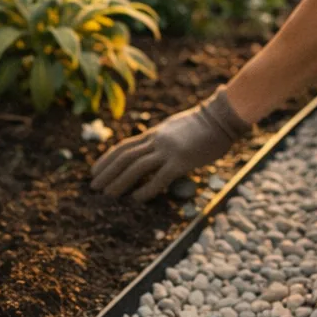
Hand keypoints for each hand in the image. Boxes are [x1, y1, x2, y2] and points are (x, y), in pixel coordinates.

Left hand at [90, 87, 250, 201]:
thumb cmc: (204, 125)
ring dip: (119, 182)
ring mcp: (168, 150)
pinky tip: (136, 199)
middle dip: (106, 172)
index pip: (123, 146)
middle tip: (93, 186)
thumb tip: (152, 151)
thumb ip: (161, 139)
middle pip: (124, 157)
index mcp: (154, 133)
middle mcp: (157, 141)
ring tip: (108, 195)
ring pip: (136, 167)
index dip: (105, 159)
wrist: (223, 117)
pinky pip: (159, 178)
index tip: (93, 170)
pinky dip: (145, 190)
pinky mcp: (181, 161)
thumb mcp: (175, 128)